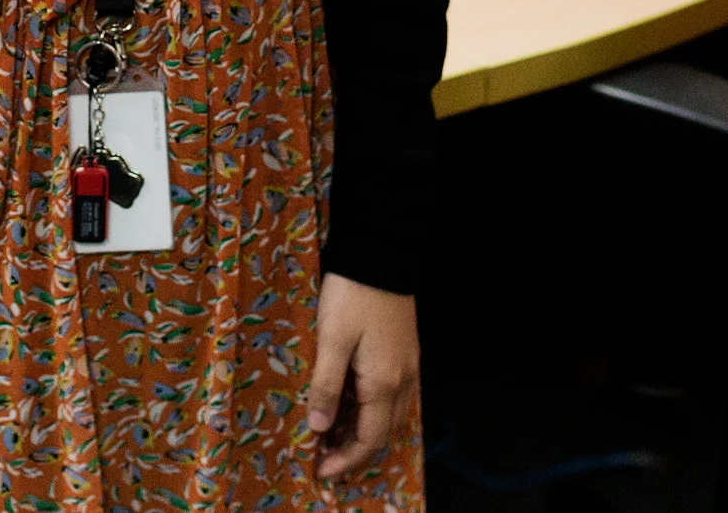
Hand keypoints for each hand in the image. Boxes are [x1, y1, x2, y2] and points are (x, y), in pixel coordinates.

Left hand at [306, 273, 419, 479]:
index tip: (322, 471)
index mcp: (384, 381)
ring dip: (365, 434)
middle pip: (383, 433)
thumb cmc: (352, 295)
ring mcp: (408, 367)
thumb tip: (320, 427)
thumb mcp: (331, 338)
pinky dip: (374, 413)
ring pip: (391, 416)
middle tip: (325, 460)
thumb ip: (327, 384)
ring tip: (335, 439)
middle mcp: (403, 380)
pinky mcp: (405, 354)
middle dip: (356, 452)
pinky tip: (354, 408)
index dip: (347, 459)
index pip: (369, 438)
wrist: (381, 256)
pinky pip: (394, 398)